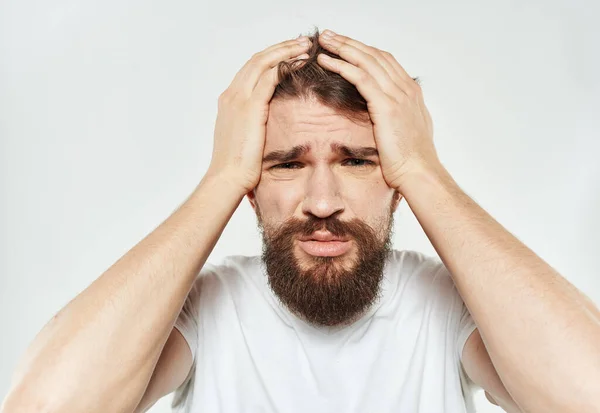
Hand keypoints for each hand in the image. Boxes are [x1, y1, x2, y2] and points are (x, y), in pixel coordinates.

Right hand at [207, 36, 311, 193]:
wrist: (227, 178)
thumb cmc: (237, 167)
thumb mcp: (243, 139)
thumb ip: (252, 125)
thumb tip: (266, 125)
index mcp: (229, 102)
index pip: (250, 70)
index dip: (271, 58)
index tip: (289, 54)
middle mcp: (232, 95)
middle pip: (257, 59)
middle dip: (280, 48)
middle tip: (302, 42)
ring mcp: (239, 99)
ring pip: (264, 62)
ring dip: (286, 51)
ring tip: (305, 46)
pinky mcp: (251, 107)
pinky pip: (270, 76)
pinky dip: (286, 65)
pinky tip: (302, 62)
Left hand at [316, 29, 440, 190]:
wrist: (419, 173)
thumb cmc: (411, 160)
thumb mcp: (406, 132)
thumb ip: (398, 117)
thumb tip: (388, 114)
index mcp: (411, 93)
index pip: (385, 61)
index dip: (363, 51)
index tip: (345, 45)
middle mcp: (406, 88)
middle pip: (374, 55)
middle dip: (350, 43)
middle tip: (329, 35)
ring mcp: (397, 95)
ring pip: (366, 61)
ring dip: (342, 48)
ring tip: (323, 41)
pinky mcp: (386, 105)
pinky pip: (360, 77)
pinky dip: (341, 65)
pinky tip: (326, 61)